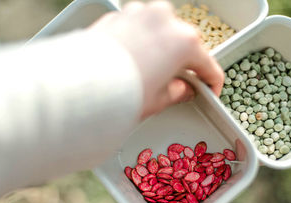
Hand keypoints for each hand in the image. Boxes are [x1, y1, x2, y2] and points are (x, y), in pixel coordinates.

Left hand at [88, 1, 223, 118]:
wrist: (78, 85)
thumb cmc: (119, 93)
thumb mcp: (158, 100)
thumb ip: (178, 92)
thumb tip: (181, 89)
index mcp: (184, 41)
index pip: (208, 66)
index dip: (212, 84)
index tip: (210, 92)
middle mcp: (165, 19)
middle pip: (185, 45)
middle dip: (185, 64)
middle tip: (178, 85)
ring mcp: (141, 12)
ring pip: (162, 33)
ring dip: (162, 51)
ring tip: (151, 75)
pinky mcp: (120, 14)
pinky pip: (140, 28)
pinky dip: (142, 43)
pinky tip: (134, 63)